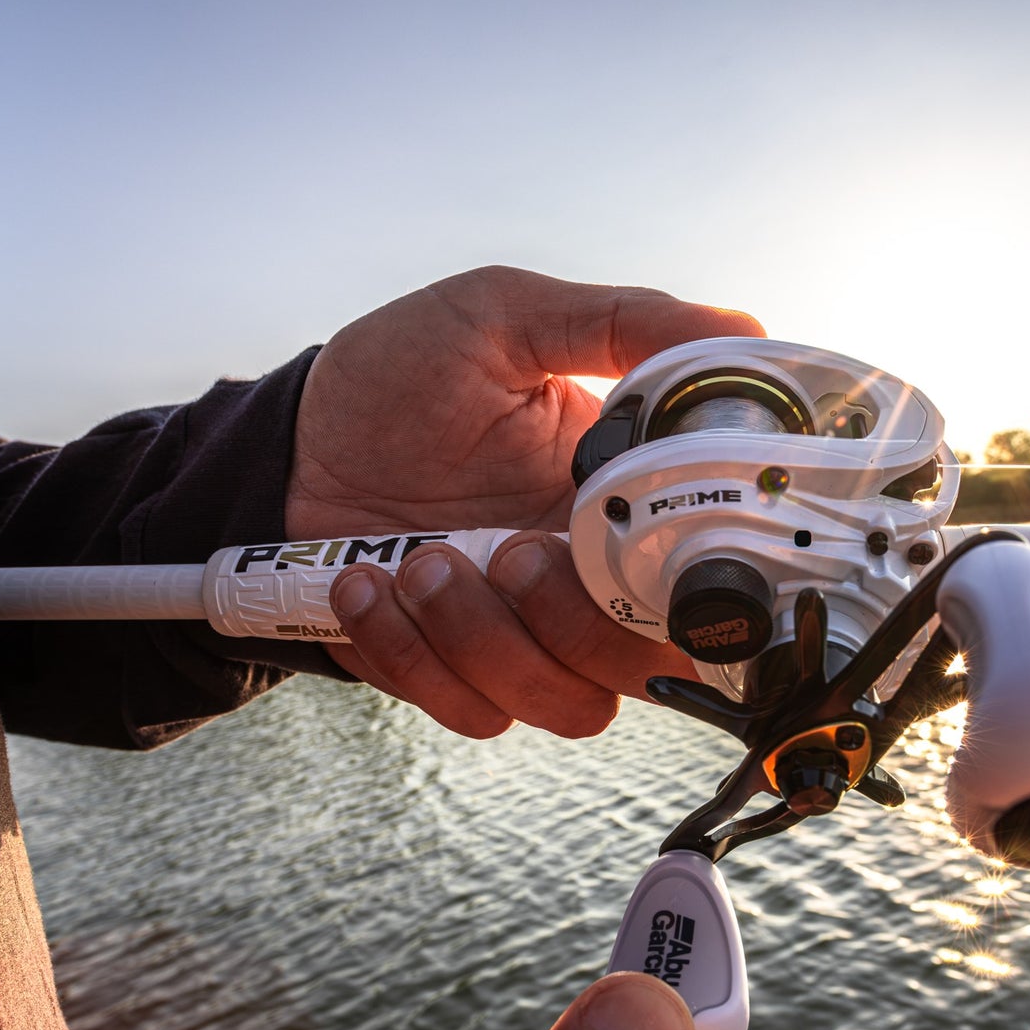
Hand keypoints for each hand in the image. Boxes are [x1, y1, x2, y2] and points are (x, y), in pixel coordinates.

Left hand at [289, 266, 763, 737]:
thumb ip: (625, 323)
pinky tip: (366, 583)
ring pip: (565, 704)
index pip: (701, 582)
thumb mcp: (507, 315)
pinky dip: (412, 654)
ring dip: (485, 639)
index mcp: (621, 505)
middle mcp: (583, 584)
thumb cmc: (396, 376)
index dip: (696, 592)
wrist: (285, 444)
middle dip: (572, 623)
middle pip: (644, 668)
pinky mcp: (451, 673)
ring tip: (417, 560)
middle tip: (506, 551)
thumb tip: (744, 332)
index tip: (633, 549)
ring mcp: (520, 637)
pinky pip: (470, 713)